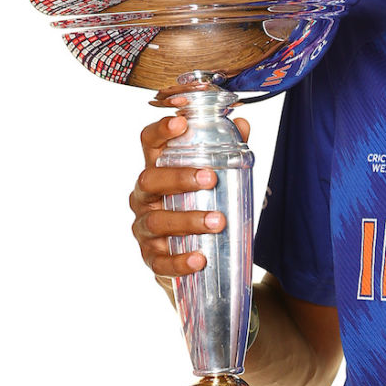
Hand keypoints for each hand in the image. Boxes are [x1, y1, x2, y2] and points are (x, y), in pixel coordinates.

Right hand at [129, 98, 250, 281]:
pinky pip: (160, 261)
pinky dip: (180, 261)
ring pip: (157, 221)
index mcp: (157, 171)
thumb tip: (242, 124)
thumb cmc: (199, 208)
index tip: (180, 123)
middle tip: (210, 178)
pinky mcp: (151, 259)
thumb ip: (225, 153)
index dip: (160, 131)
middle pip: (149, 180)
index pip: (149, 144)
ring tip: (217, 221)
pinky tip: (200, 259)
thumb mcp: (212, 181)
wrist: (192, 258)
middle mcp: (143, 197)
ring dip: (187, 220)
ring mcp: (144, 229)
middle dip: (179, 178)